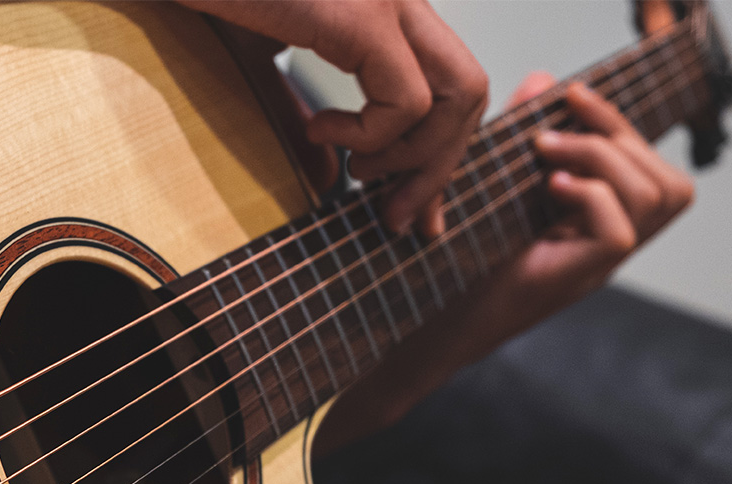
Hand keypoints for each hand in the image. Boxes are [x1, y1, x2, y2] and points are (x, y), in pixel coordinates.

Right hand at [176, 0, 487, 236]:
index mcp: (384, 6)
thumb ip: (300, 112)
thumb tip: (329, 176)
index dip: (439, 152)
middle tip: (397, 214)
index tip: (403, 203)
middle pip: (471, 92)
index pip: (453, 84)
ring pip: (460, 97)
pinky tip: (319, 131)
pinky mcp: (364, 16)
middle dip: (441, 166)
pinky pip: (406, 104)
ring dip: (414, 159)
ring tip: (354, 171)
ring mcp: (389, 1)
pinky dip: (370, 139)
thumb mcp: (260, 61)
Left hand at [483, 73, 694, 330]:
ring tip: (547, 154)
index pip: (655, 170)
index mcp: (605, 222)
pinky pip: (618, 231)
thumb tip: (544, 79)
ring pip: (655, 199)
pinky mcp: (578, 277)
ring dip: (602, 158)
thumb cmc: (467, 253)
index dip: (622, 125)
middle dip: (617, 135)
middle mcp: (613, 245)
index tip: (573, 95)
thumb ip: (524, 130)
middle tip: (554, 130)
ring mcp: (601, 265)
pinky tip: (551, 188)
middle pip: (669, 183)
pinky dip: (590, 196)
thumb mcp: (502, 179)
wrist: (440, 315)